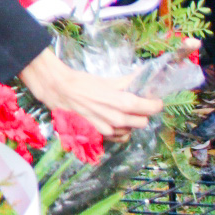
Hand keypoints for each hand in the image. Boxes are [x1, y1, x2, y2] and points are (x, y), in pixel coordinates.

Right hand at [18, 47, 160, 137]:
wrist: (58, 90)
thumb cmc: (82, 82)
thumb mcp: (108, 80)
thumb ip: (128, 82)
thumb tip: (142, 77)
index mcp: (123, 103)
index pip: (151, 108)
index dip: (155, 104)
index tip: (154, 100)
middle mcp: (118, 120)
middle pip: (143, 122)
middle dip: (143, 113)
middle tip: (137, 105)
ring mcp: (107, 131)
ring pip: (130, 131)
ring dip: (130, 124)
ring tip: (122, 114)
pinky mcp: (98, 136)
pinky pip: (118, 138)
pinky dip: (119, 132)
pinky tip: (113, 122)